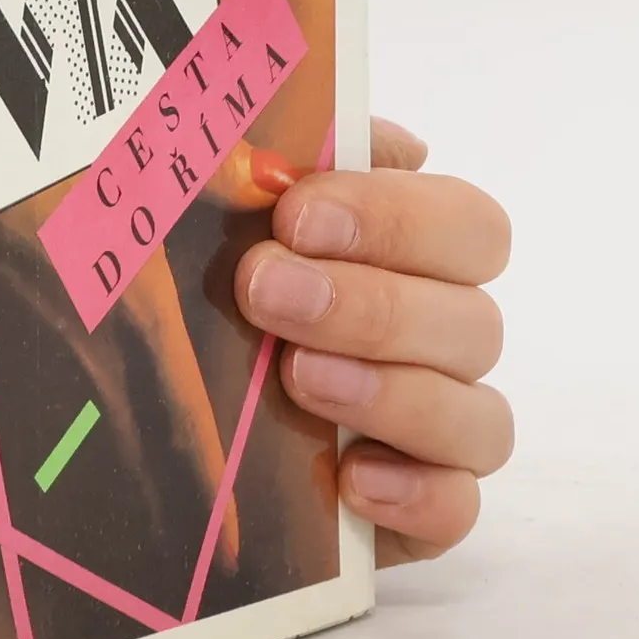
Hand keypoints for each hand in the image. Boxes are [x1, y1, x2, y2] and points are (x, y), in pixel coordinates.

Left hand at [233, 120, 513, 565]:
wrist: (161, 431)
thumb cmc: (203, 300)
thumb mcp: (210, 224)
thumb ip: (259, 165)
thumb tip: (293, 130)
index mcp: (411, 255)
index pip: (463, 222)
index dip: (392, 213)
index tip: (294, 212)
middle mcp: (440, 336)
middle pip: (474, 315)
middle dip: (370, 301)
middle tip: (267, 290)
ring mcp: (437, 428)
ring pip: (477, 413)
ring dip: (389, 390)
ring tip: (296, 378)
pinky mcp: (421, 508)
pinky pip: (458, 506)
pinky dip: (416, 493)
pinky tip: (352, 477)